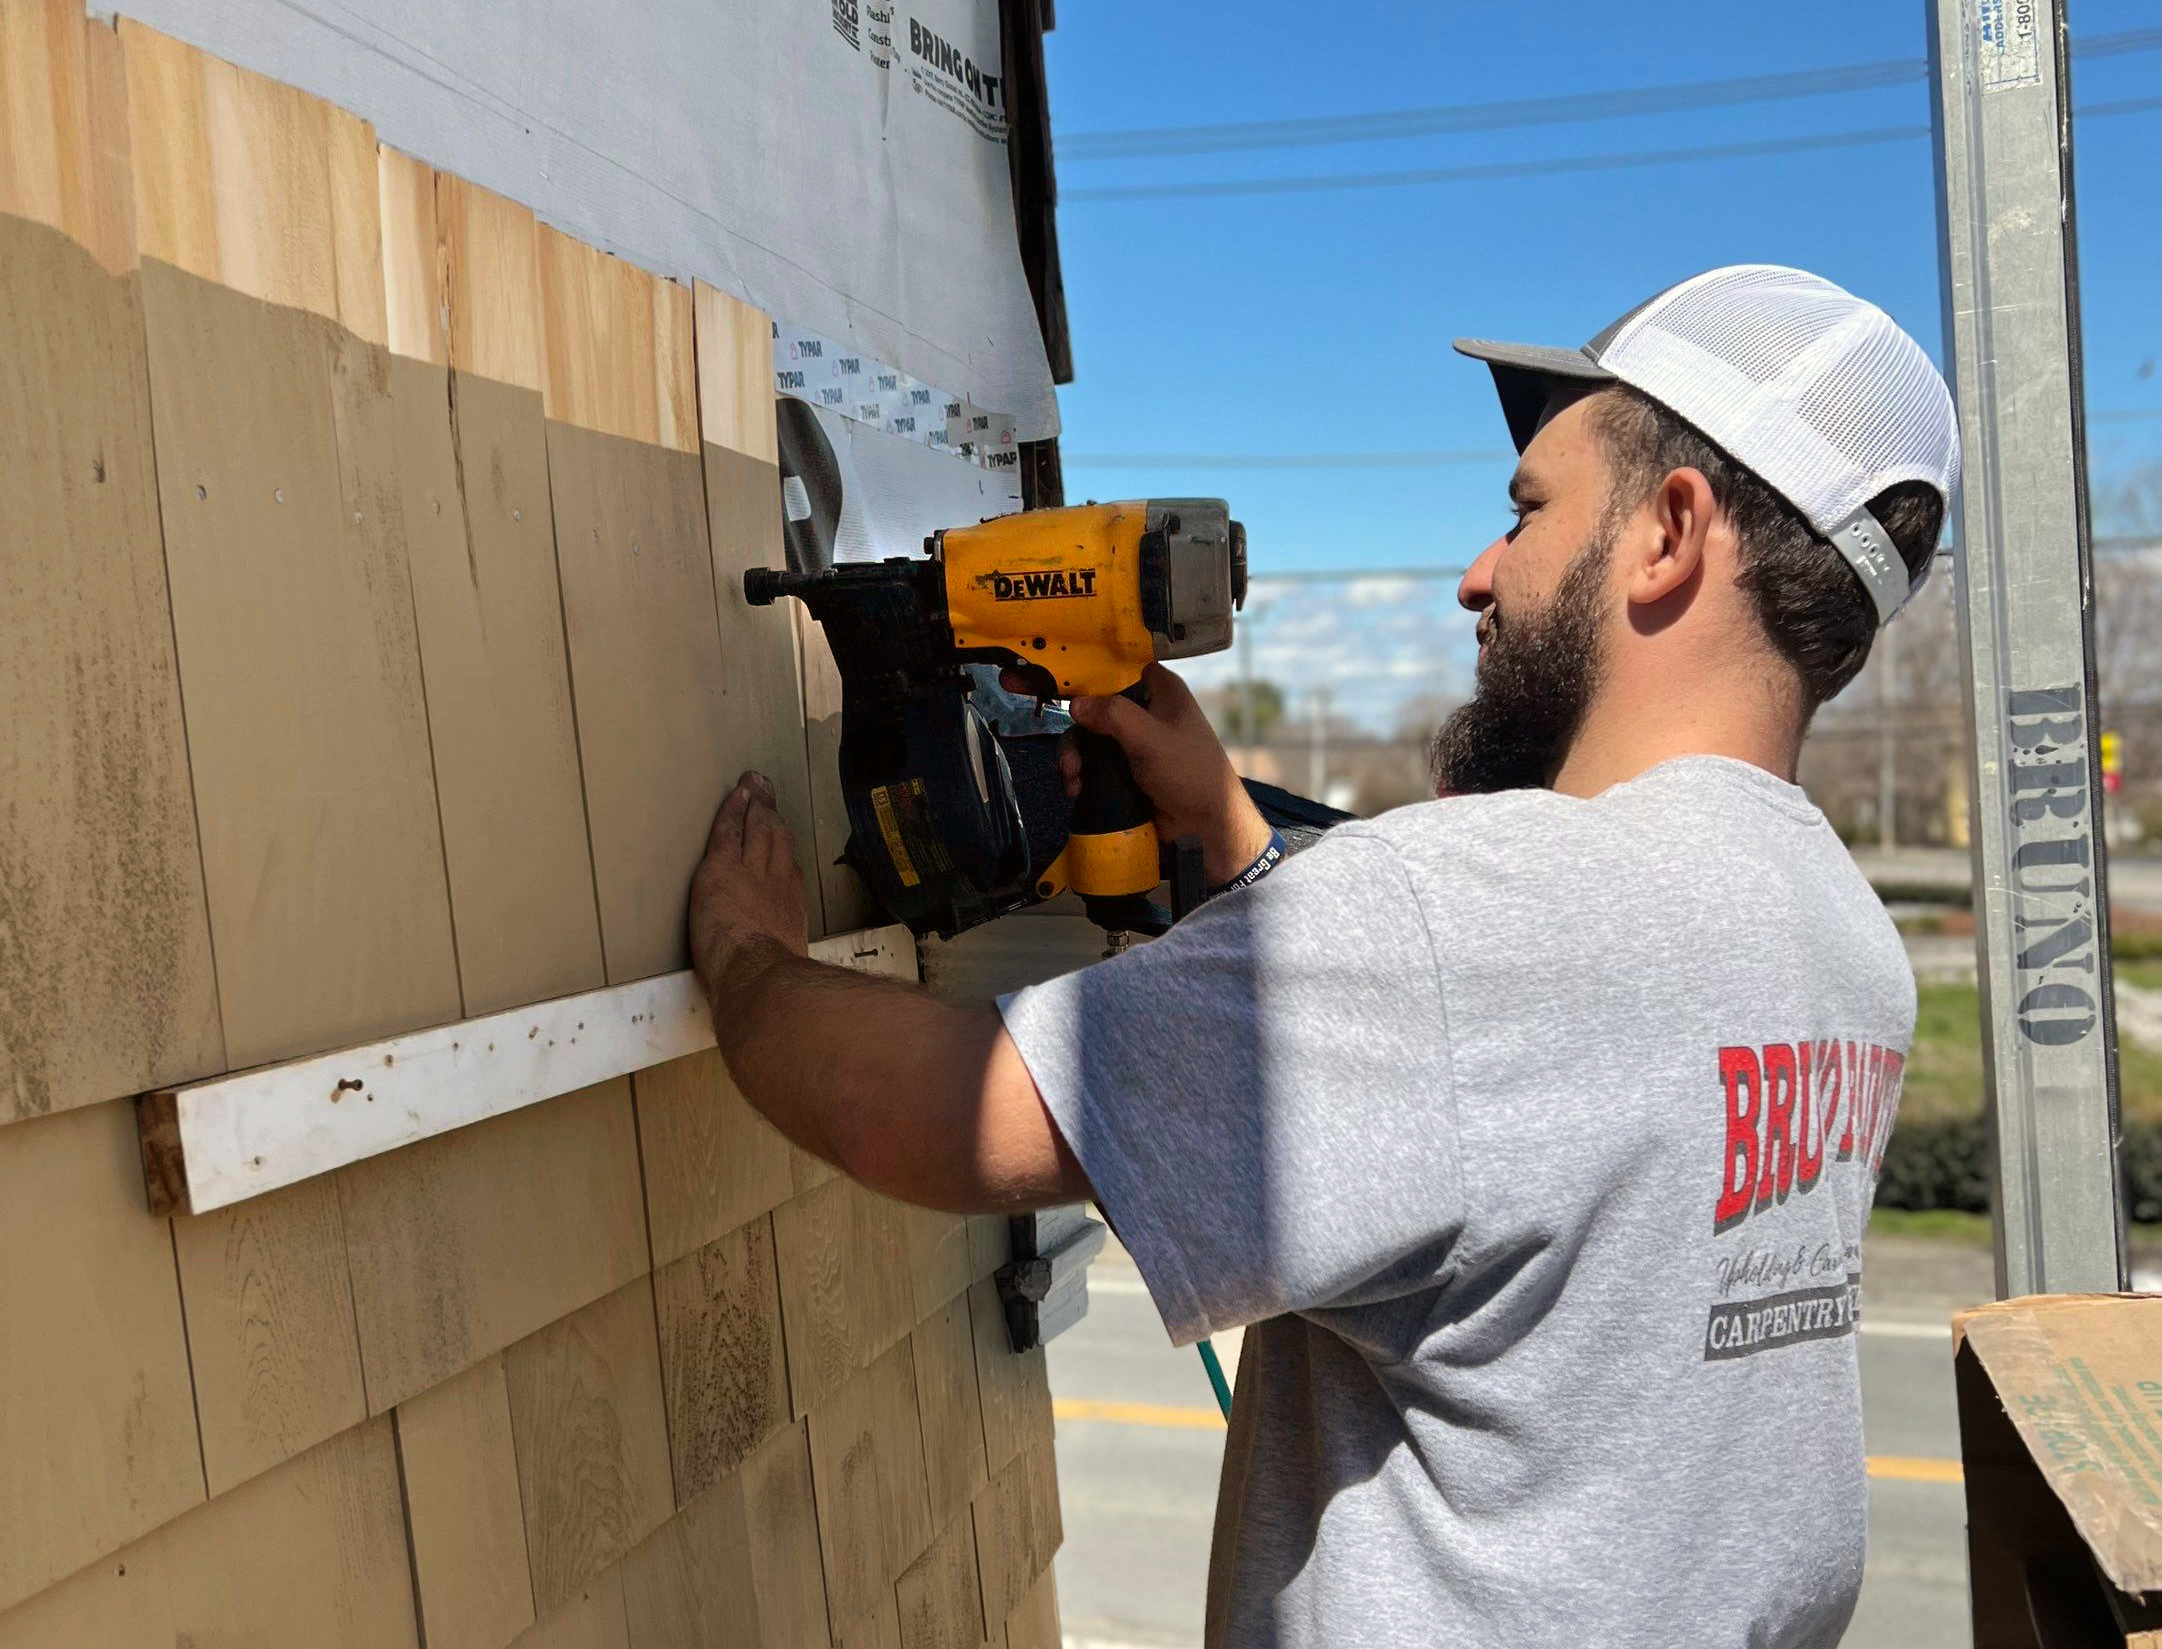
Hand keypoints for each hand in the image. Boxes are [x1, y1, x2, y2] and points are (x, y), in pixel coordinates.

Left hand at [689, 772, 809, 997]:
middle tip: (765, 791)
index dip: (781, 841)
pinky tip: (734, 796)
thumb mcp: (785, 961)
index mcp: (790, 902)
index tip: (779, 828)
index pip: (787, 862)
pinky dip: (732, 811)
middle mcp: (776, 879)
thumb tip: (774, 962)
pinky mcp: (721, 869)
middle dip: (769, 812)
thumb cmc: (772, 978)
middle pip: (775, 837)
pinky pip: (727, 832)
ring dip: (753, 804)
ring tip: (752, 786)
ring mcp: (749, 871)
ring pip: (754, 829)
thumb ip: (777, 948)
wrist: (758, 973)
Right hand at [1007, 662, 1273, 885]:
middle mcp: (1143, 710)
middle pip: (1093, 707)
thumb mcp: (1152, 739)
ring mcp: (1131, 742)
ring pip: (1088, 739)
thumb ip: (1114, 715)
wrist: (1206, 826)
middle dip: (1075, 733)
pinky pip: (1092, 764)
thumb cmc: (1190, 772)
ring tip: (1073, 782)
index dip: (1084, 672)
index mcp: (1159, 690)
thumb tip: (1075, 704)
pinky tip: (1076, 791)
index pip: (1115, 666)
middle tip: (1070, 761)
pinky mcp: (1123, 771)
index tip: (1048, 680)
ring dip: (1074, 759)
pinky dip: (1080, 775)